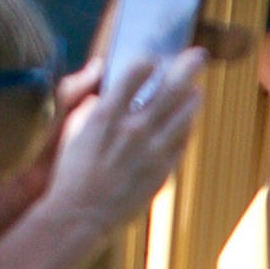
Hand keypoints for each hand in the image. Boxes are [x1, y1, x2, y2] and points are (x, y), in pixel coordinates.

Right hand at [46, 48, 209, 229]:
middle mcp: (133, 129)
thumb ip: (93, 107)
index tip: (153, 59)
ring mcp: (151, 151)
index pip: (136, 71)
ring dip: (193, 97)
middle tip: (199, 54)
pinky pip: (182, 142)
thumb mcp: (73, 129)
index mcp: (107, 114)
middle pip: (170, 87)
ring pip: (184, 115)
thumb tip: (108, 94)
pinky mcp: (162, 171)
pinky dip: (187, 128)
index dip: (148, 60)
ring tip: (198, 90)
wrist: (81, 214)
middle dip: (188, 66)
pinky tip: (188, 121)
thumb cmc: (71, 171)